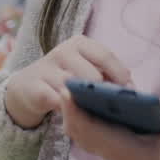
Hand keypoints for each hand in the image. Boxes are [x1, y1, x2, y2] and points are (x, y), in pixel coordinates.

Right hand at [4, 35, 131, 129]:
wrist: (28, 87)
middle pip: (91, 76)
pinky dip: (68, 110)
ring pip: (74, 88)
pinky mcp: (34, 88)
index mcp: (80, 44)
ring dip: (86, 103)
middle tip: (111, 107)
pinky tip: (74, 116)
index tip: (130, 92)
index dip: (120, 75)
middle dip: (103, 93)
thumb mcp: (85, 70)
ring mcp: (46, 69)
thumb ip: (107, 76)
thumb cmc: (66, 77)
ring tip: (95, 113)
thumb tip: (132, 90)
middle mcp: (62, 52)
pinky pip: (57, 101)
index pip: (105, 56)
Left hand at [61, 85, 159, 159]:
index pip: (88, 127)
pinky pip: (83, 132)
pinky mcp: (104, 147)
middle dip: (67, 106)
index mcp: (117, 146)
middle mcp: (105, 147)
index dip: (75, 110)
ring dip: (70, 111)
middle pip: (75, 127)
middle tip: (66, 81)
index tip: (68, 90)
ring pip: (76, 130)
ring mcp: (102, 149)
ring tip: (72, 87)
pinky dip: (77, 117)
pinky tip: (83, 100)